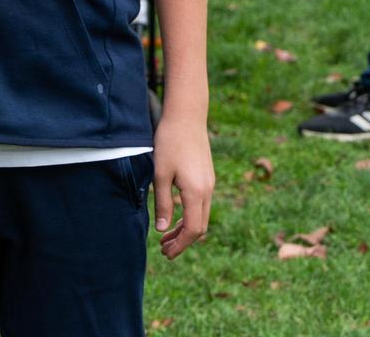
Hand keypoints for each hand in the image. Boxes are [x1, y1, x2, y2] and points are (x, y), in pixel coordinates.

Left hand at [151, 111, 213, 258]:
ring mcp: (209, 184)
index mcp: (197, 193)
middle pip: (199, 227)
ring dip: (185, 229)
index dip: (180, 244)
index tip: (166, 253)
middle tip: (164, 249)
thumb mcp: (160, 174)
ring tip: (166, 236)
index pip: (193, 229)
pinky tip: (175, 216)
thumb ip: (162, 203)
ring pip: (201, 216)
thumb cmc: (169, 143)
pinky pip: (201, 205)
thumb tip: (162, 230)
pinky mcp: (207, 177)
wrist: (187, 117)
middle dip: (183, 241)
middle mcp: (208, 191)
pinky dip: (189, 215)